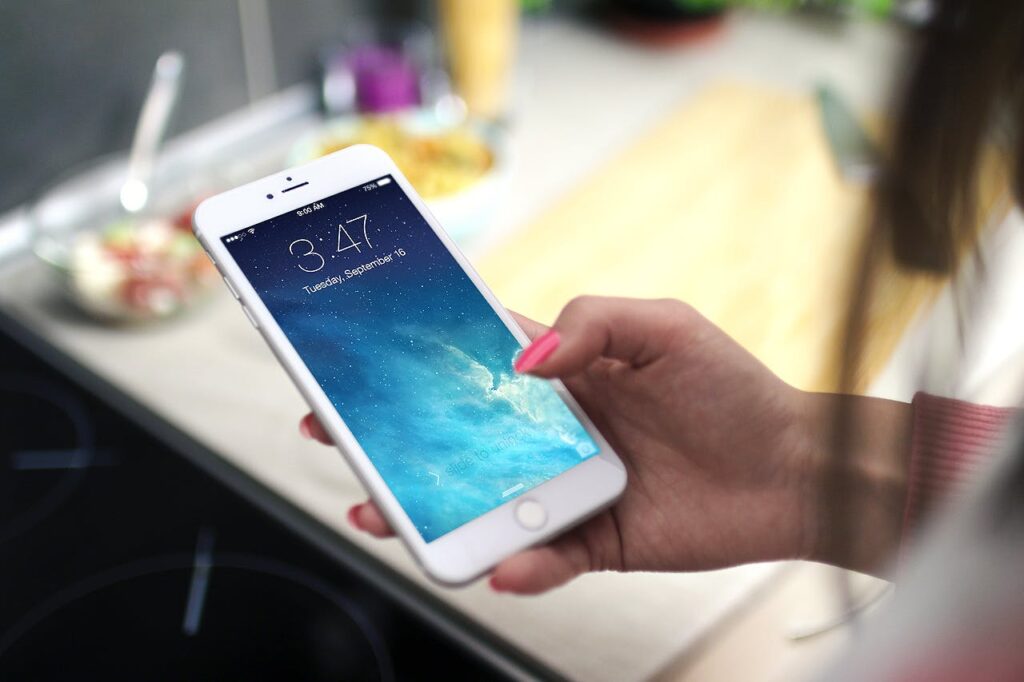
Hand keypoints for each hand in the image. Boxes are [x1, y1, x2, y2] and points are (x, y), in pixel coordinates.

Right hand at [301, 296, 828, 593]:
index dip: (412, 363)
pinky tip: (506, 564)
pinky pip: (545, 558)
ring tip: (384, 512)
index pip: (470, 365)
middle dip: (392, 440)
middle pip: (456, 438)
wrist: (793, 468)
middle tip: (336, 438)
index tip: (357, 360)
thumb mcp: (664, 327)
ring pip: (482, 502)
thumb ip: (590, 323)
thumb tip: (522, 360)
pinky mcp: (596, 541)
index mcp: (562, 376)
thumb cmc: (732, 390)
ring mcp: (568, 488)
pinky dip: (522, 565)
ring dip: (430, 510)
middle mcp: (553, 432)